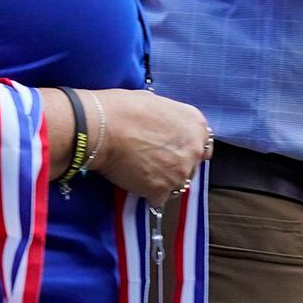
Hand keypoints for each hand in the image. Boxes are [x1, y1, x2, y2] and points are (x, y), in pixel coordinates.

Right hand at [89, 88, 211, 202]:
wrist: (100, 127)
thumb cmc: (122, 110)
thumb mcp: (157, 103)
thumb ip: (171, 120)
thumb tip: (165, 126)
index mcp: (196, 125)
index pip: (202, 146)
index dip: (186, 150)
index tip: (173, 152)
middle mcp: (195, 149)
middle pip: (191, 166)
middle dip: (175, 166)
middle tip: (152, 162)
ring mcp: (180, 172)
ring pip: (177, 184)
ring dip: (163, 181)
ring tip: (140, 172)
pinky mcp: (162, 190)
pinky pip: (159, 198)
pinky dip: (148, 194)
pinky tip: (135, 183)